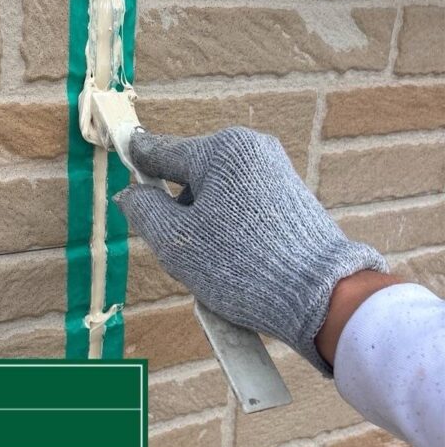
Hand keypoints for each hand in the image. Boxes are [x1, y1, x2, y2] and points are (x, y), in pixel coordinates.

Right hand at [115, 127, 388, 374]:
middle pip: (191, 178)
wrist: (323, 296)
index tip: (123, 154)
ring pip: (216, 196)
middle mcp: (251, 150)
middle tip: (182, 251)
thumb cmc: (241, 264)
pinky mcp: (292, 196)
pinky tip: (238, 263)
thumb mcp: (177, 242)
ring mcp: (275, 171)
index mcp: (220, 151)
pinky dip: (230, 230)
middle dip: (179, 210)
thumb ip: (144, 211)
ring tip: (215, 265)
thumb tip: (130, 194)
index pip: (162, 152)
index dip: (137, 161)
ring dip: (204, 225)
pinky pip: (243, 207)